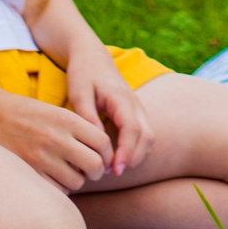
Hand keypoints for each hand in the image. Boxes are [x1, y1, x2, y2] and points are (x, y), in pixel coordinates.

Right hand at [0, 89, 112, 190]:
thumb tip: (104, 156)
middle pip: (94, 165)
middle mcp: (57, 138)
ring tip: (69, 173)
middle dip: (97, 171)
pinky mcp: (30, 171)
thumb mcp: (59, 113)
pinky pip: (57, 190)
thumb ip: (82, 130)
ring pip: (77, 181)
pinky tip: (55, 179)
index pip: (103, 142)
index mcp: (68, 120)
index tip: (103, 158)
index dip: (108, 153)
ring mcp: (42, 157)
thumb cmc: (31, 114)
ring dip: (77, 180)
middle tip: (91, 171)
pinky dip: (61, 188)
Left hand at [62, 48, 154, 175]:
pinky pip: (143, 133)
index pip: (132, 129)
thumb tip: (97, 141)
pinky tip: (116, 156)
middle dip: (134, 157)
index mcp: (121, 98)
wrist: (92, 55)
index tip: (114, 169)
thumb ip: (88, 116)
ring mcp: (137, 107)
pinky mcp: (134, 111)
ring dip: (136, 154)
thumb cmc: (83, 73)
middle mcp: (135, 103)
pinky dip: (135, 148)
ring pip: (148, 136)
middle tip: (113, 172)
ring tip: (113, 167)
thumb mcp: (79, 93)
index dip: (126, 151)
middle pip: (147, 135)